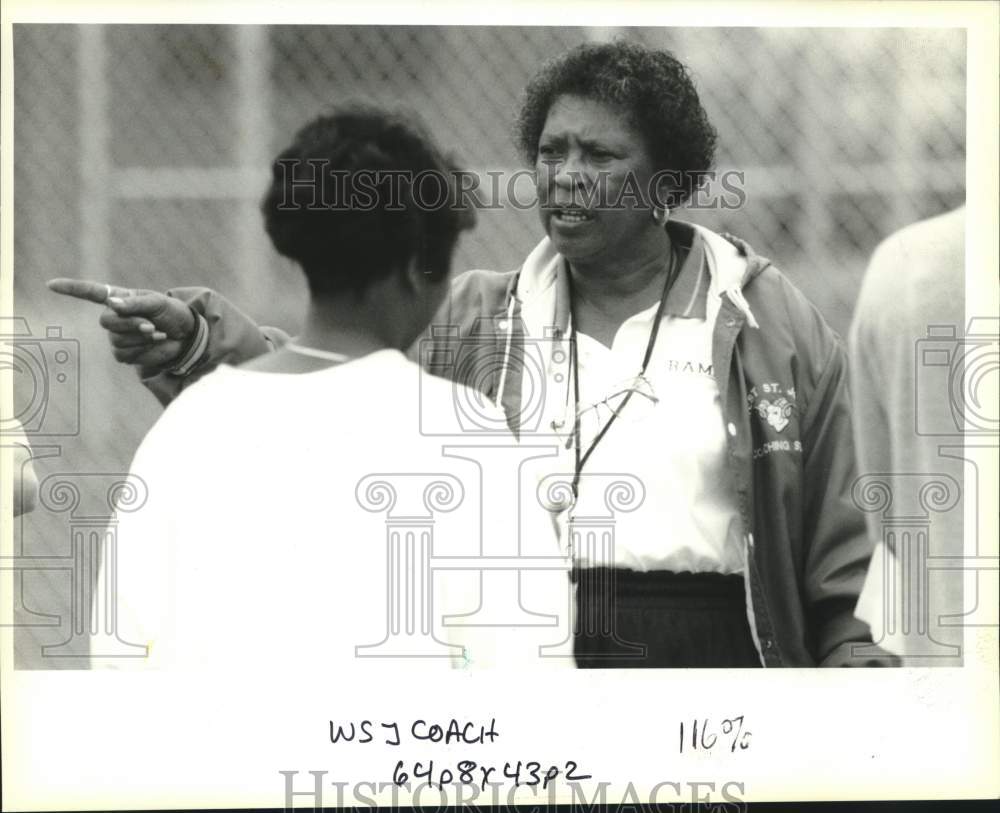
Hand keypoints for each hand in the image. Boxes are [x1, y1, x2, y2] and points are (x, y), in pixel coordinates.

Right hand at [47, 279, 195, 367]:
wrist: (186, 335)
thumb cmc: (172, 313)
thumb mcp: (158, 303)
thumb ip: (136, 303)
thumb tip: (113, 304)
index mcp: (120, 298)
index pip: (90, 292)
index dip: (71, 289)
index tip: (50, 285)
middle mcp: (114, 317)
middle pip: (107, 322)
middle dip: (131, 324)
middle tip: (152, 325)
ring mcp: (117, 336)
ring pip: (117, 340)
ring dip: (140, 338)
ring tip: (157, 333)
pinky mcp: (125, 353)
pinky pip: (125, 354)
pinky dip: (143, 350)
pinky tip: (155, 343)